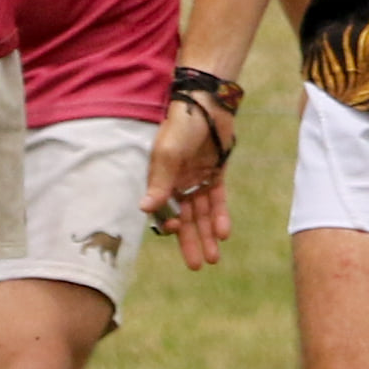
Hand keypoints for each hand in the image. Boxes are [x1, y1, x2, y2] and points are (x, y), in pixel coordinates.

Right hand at [141, 98, 233, 268]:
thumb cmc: (182, 123)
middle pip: (185, 217)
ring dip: (208, 234)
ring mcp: (197, 177)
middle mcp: (178, 181)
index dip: (172, 224)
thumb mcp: (168, 152)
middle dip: (190, 241)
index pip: (164, 209)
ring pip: (203, 213)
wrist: (208, 102)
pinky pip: (218, 199)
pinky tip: (224, 233)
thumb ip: (160, 181)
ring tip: (213, 258)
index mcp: (160, 177)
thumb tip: (144, 209)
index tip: (177, 231)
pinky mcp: (216, 172)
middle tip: (197, 266)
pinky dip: (221, 216)